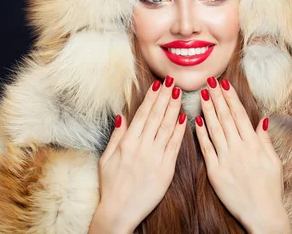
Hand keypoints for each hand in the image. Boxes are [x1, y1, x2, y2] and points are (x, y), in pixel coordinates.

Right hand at [89, 76, 187, 233]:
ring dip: (174, 109)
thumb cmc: (111, 186)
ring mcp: (155, 158)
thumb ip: (116, 136)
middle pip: (156, 116)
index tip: (159, 84)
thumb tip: (121, 116)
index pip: (142, 114)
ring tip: (180, 93)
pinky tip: (185, 118)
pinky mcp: (166, 170)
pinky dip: (180, 131)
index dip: (152, 98)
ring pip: (167, 128)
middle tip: (173, 80)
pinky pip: (175, 146)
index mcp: (127, 143)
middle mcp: (142, 147)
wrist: (119, 211)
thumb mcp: (106, 159)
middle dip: (165, 97)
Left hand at [194, 77, 290, 233]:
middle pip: (225, 118)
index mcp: (254, 145)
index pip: (239, 115)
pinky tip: (195, 121)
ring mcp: (226, 160)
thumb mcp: (273, 162)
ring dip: (207, 110)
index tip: (223, 84)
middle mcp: (239, 149)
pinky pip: (206, 150)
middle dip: (216, 98)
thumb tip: (261, 120)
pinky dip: (200, 135)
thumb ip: (265, 140)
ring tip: (201, 95)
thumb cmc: (270, 188)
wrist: (263, 214)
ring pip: (214, 130)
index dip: (230, 98)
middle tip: (208, 82)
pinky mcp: (215, 173)